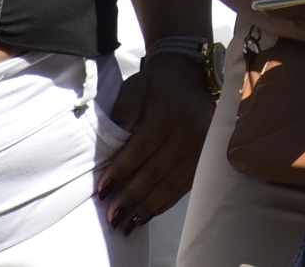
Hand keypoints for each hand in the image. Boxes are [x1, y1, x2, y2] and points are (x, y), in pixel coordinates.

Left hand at [96, 51, 213, 234]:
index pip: (141, 148)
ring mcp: (198, 150)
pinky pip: (180, 188)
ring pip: (169, 185)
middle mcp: (188, 134)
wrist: (189, 80)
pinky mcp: (201, 161)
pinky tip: (144, 216)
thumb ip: (126, 106)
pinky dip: (162, 205)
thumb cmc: (156, 86)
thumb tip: (119, 130)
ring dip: (145, 207)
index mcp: (168, 114)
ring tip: (124, 224)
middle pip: (156, 172)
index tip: (102, 190)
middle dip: (131, 196)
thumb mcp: (137, 85)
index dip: (121, 171)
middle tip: (112, 216)